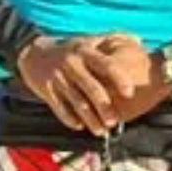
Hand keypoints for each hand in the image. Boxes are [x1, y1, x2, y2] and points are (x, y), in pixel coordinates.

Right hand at [16, 32, 145, 133]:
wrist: (33, 52)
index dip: (119, 79)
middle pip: (92, 89)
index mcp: (85, 52)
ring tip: (101, 131)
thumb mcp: (87, 42)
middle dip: (105, 107)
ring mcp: (58, 78)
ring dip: (90, 119)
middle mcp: (72, 64)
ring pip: (77, 102)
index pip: (106, 65)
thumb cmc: (70, 50)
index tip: (130, 93)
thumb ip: (111, 42)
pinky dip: (70, 118)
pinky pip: (59, 107)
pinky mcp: (46, 89)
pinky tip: (80, 126)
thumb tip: (138, 39)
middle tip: (115, 121)